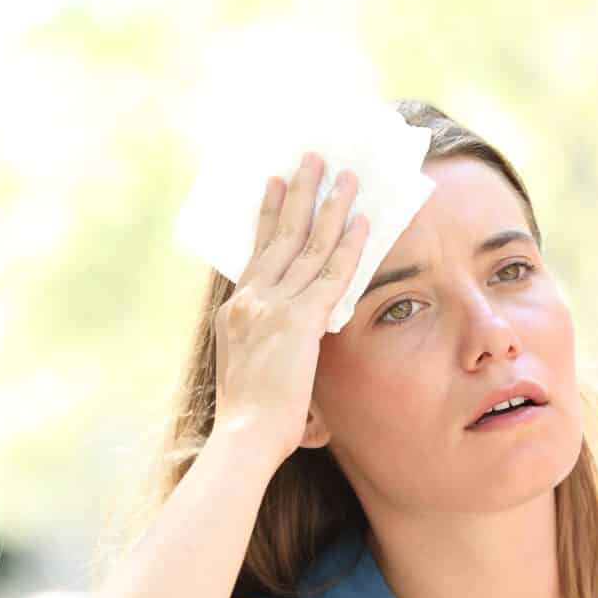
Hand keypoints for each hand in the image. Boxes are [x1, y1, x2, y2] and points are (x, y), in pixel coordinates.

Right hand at [212, 152, 369, 465]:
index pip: (256, 252)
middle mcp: (249, 299)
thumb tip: (292, 358)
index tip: (274, 183)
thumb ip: (275, 352)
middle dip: (297, 193)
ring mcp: (271, 306)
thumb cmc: (252, 421)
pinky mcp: (298, 320)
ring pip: (306, 244)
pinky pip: (330, 273)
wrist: (243, 438)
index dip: (267, 215)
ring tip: (343, 174)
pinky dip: (348, 245)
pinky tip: (362, 221)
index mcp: (235, 311)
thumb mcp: (255, 373)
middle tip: (311, 159)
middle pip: (278, 234)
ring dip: (327, 205)